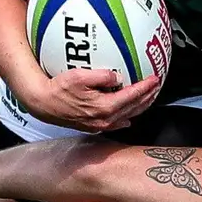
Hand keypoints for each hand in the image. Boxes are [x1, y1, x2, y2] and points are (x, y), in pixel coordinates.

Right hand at [15, 68, 161, 134]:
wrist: (44, 104)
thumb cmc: (59, 89)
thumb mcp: (79, 76)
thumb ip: (101, 76)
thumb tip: (117, 76)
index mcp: (105, 107)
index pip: (132, 96)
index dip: (146, 87)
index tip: (155, 79)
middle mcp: (105, 119)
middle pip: (134, 108)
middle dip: (148, 97)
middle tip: (156, 86)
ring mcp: (100, 125)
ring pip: (128, 116)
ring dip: (140, 106)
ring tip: (148, 97)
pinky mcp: (94, 126)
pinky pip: (118, 121)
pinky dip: (128, 114)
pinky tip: (129, 114)